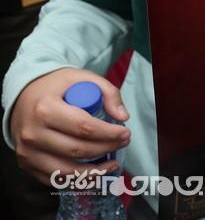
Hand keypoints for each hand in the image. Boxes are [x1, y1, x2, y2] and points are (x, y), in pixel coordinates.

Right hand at [10, 68, 129, 184]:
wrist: (22, 97)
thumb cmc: (56, 88)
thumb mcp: (82, 78)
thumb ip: (107, 92)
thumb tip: (123, 117)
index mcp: (45, 109)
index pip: (83, 127)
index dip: (108, 134)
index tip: (125, 133)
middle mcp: (33, 133)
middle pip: (76, 150)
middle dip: (105, 149)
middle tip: (123, 143)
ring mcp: (27, 152)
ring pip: (66, 171)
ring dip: (94, 172)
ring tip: (113, 165)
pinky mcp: (26, 164)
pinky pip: (54, 179)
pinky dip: (76, 181)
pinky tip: (94, 175)